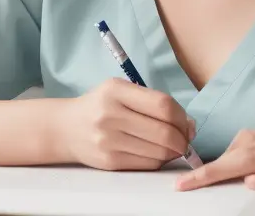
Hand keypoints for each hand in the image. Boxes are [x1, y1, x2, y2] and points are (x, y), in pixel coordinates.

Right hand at [58, 78, 194, 170]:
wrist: (66, 128)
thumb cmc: (99, 105)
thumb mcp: (119, 90)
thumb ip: (151, 101)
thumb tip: (188, 124)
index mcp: (115, 91)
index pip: (162, 105)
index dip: (182, 116)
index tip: (187, 122)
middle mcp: (110, 115)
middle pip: (164, 132)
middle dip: (183, 138)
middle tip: (186, 138)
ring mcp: (109, 140)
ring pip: (159, 152)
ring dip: (174, 152)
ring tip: (173, 145)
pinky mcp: (110, 161)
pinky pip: (147, 164)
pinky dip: (160, 160)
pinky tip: (157, 152)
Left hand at [176, 129, 254, 214]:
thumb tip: (238, 177)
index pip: (236, 146)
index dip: (212, 158)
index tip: (190, 172)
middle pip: (237, 152)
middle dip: (207, 169)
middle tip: (184, 183)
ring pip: (253, 159)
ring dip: (223, 170)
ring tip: (199, 182)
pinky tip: (250, 184)